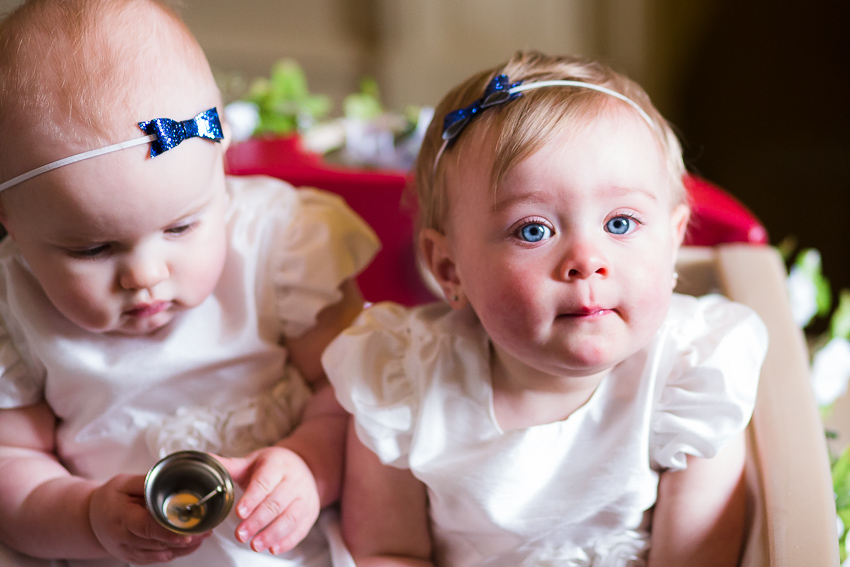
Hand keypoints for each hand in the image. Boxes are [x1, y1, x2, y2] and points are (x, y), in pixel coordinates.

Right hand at [89, 474, 209, 563]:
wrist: (91, 520)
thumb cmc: (109, 498)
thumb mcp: (123, 483)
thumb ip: (146, 482)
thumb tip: (168, 476)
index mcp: (122, 519)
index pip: (147, 528)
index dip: (169, 531)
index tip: (188, 531)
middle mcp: (125, 540)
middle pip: (158, 542)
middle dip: (185, 538)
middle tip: (207, 529)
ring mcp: (129, 552)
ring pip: (161, 553)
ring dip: (185, 547)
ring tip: (205, 535)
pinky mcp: (135, 558)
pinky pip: (159, 558)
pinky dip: (177, 552)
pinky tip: (192, 544)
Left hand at [218, 446, 319, 553]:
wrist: (303, 465)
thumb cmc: (273, 466)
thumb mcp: (253, 461)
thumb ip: (230, 465)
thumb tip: (204, 460)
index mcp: (278, 465)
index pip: (265, 482)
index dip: (252, 498)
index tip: (239, 512)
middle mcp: (295, 480)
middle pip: (276, 503)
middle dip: (257, 521)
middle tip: (240, 534)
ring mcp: (305, 496)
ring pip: (291, 517)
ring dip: (272, 534)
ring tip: (255, 545)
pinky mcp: (311, 512)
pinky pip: (301, 528)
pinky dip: (288, 541)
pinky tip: (273, 548)